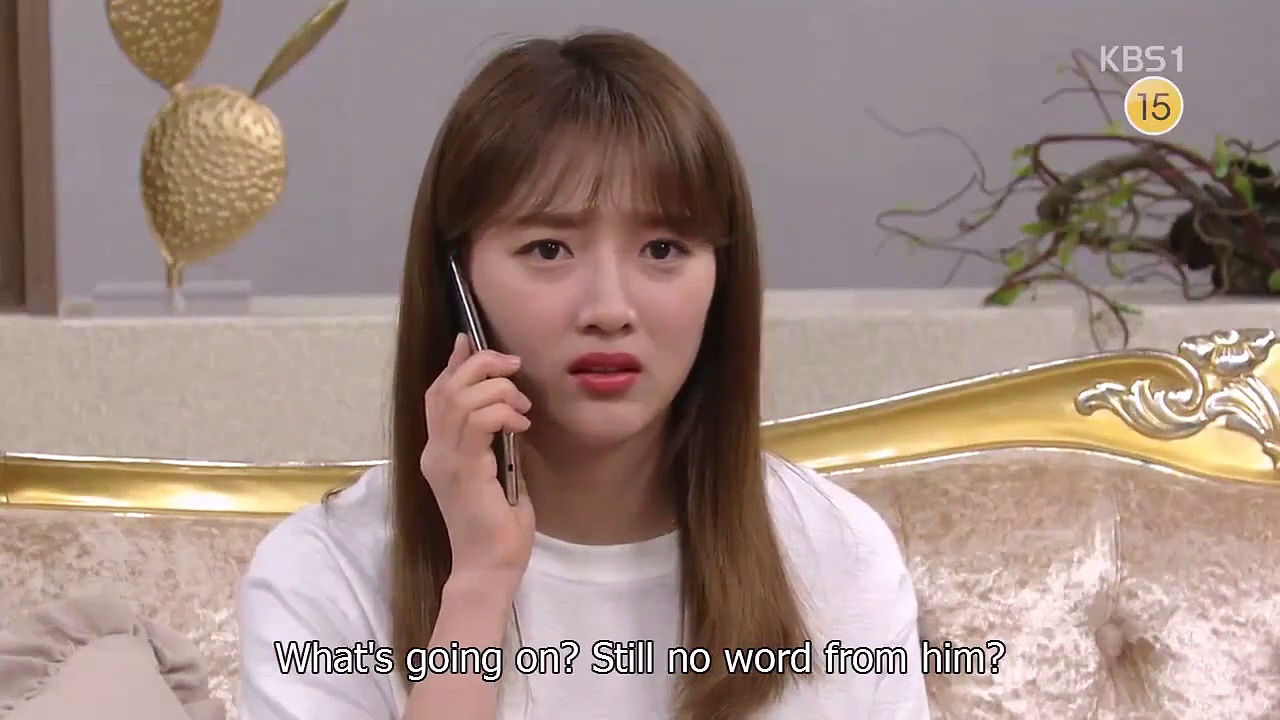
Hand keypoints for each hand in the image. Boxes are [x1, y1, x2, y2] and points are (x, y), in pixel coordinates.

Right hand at [421, 334, 534, 588]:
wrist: (491, 568)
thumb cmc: (500, 528)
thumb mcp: (501, 471)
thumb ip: (497, 439)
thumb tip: (508, 407)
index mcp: (440, 452)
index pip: (437, 394)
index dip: (454, 363)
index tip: (472, 341)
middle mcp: (435, 452)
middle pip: (444, 387)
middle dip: (480, 364)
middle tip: (512, 365)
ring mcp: (444, 461)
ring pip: (460, 398)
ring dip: (497, 389)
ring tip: (522, 406)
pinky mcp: (462, 471)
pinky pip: (477, 421)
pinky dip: (502, 411)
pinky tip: (521, 423)